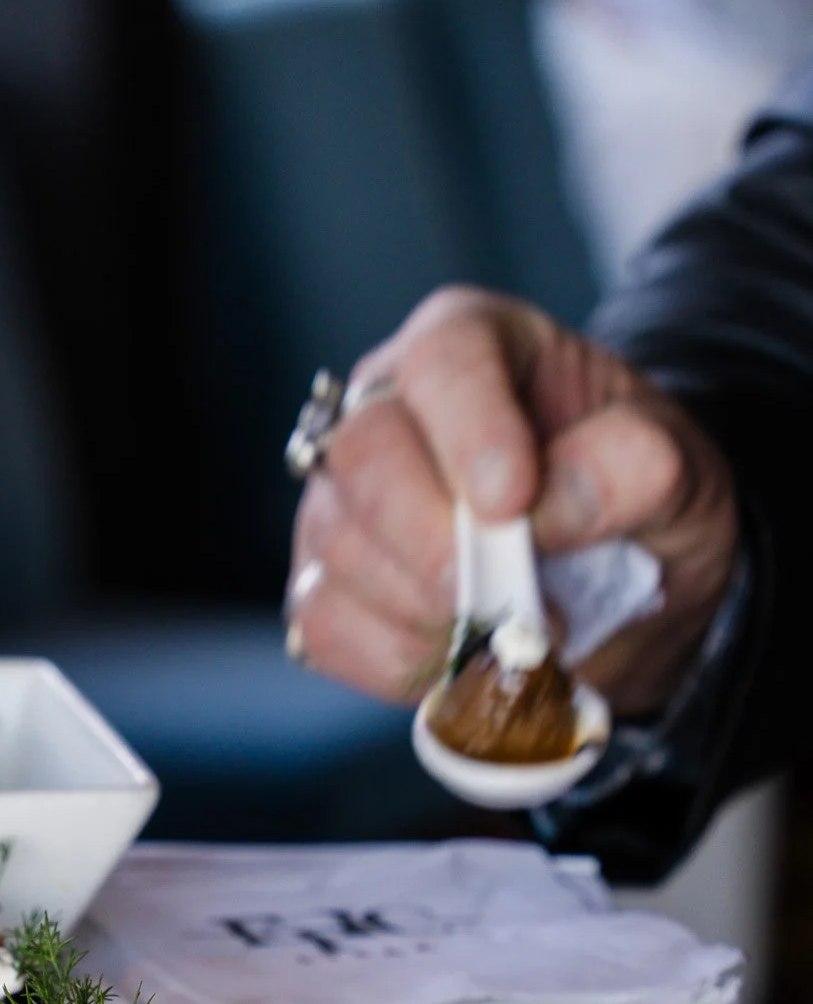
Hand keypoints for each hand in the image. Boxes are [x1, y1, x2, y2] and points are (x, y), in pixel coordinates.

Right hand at [286, 287, 738, 717]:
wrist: (625, 585)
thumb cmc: (636, 501)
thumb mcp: (679, 471)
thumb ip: (633, 469)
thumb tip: (548, 509)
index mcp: (474, 345)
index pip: (442, 362)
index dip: (470, 431)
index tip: (513, 501)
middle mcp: (389, 409)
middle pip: (364, 455)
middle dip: (435, 540)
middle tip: (510, 597)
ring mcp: (344, 500)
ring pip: (341, 548)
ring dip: (429, 611)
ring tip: (510, 628)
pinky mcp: (324, 583)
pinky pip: (328, 624)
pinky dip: (398, 658)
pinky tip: (458, 655)